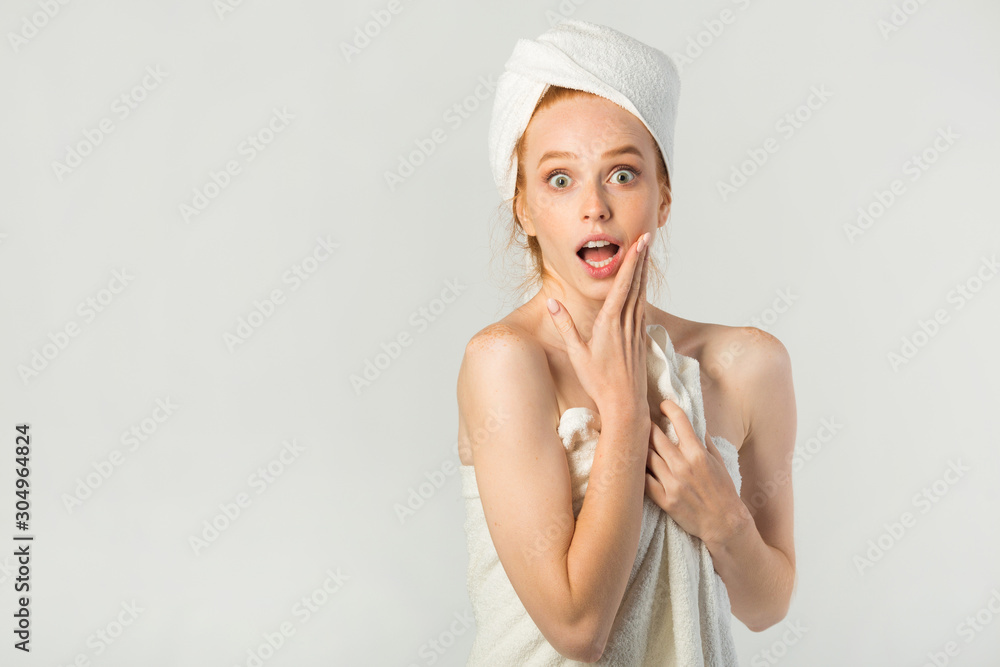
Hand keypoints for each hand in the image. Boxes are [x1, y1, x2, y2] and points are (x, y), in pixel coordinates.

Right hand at [545, 232, 650, 422]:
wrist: (625, 404)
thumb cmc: (598, 381)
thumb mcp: (577, 354)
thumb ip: (565, 326)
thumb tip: (552, 303)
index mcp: (610, 323)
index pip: (622, 286)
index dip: (631, 262)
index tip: (639, 244)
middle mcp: (626, 323)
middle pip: (636, 284)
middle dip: (641, 259)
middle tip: (647, 236)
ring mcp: (636, 330)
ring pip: (641, 294)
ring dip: (643, 272)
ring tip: (646, 253)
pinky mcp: (640, 338)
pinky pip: (642, 308)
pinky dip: (643, 291)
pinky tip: (643, 286)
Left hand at [644, 398, 748, 546]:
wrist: (725, 522)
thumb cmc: (723, 490)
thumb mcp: (718, 461)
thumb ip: (704, 440)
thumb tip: (693, 422)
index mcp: (697, 453)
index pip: (679, 420)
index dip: (668, 407)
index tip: (662, 404)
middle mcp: (683, 465)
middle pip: (655, 436)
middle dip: (646, 425)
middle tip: (642, 422)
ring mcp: (673, 483)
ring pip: (646, 456)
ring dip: (640, 447)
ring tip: (635, 442)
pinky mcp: (665, 500)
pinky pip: (643, 481)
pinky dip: (638, 472)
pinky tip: (635, 466)